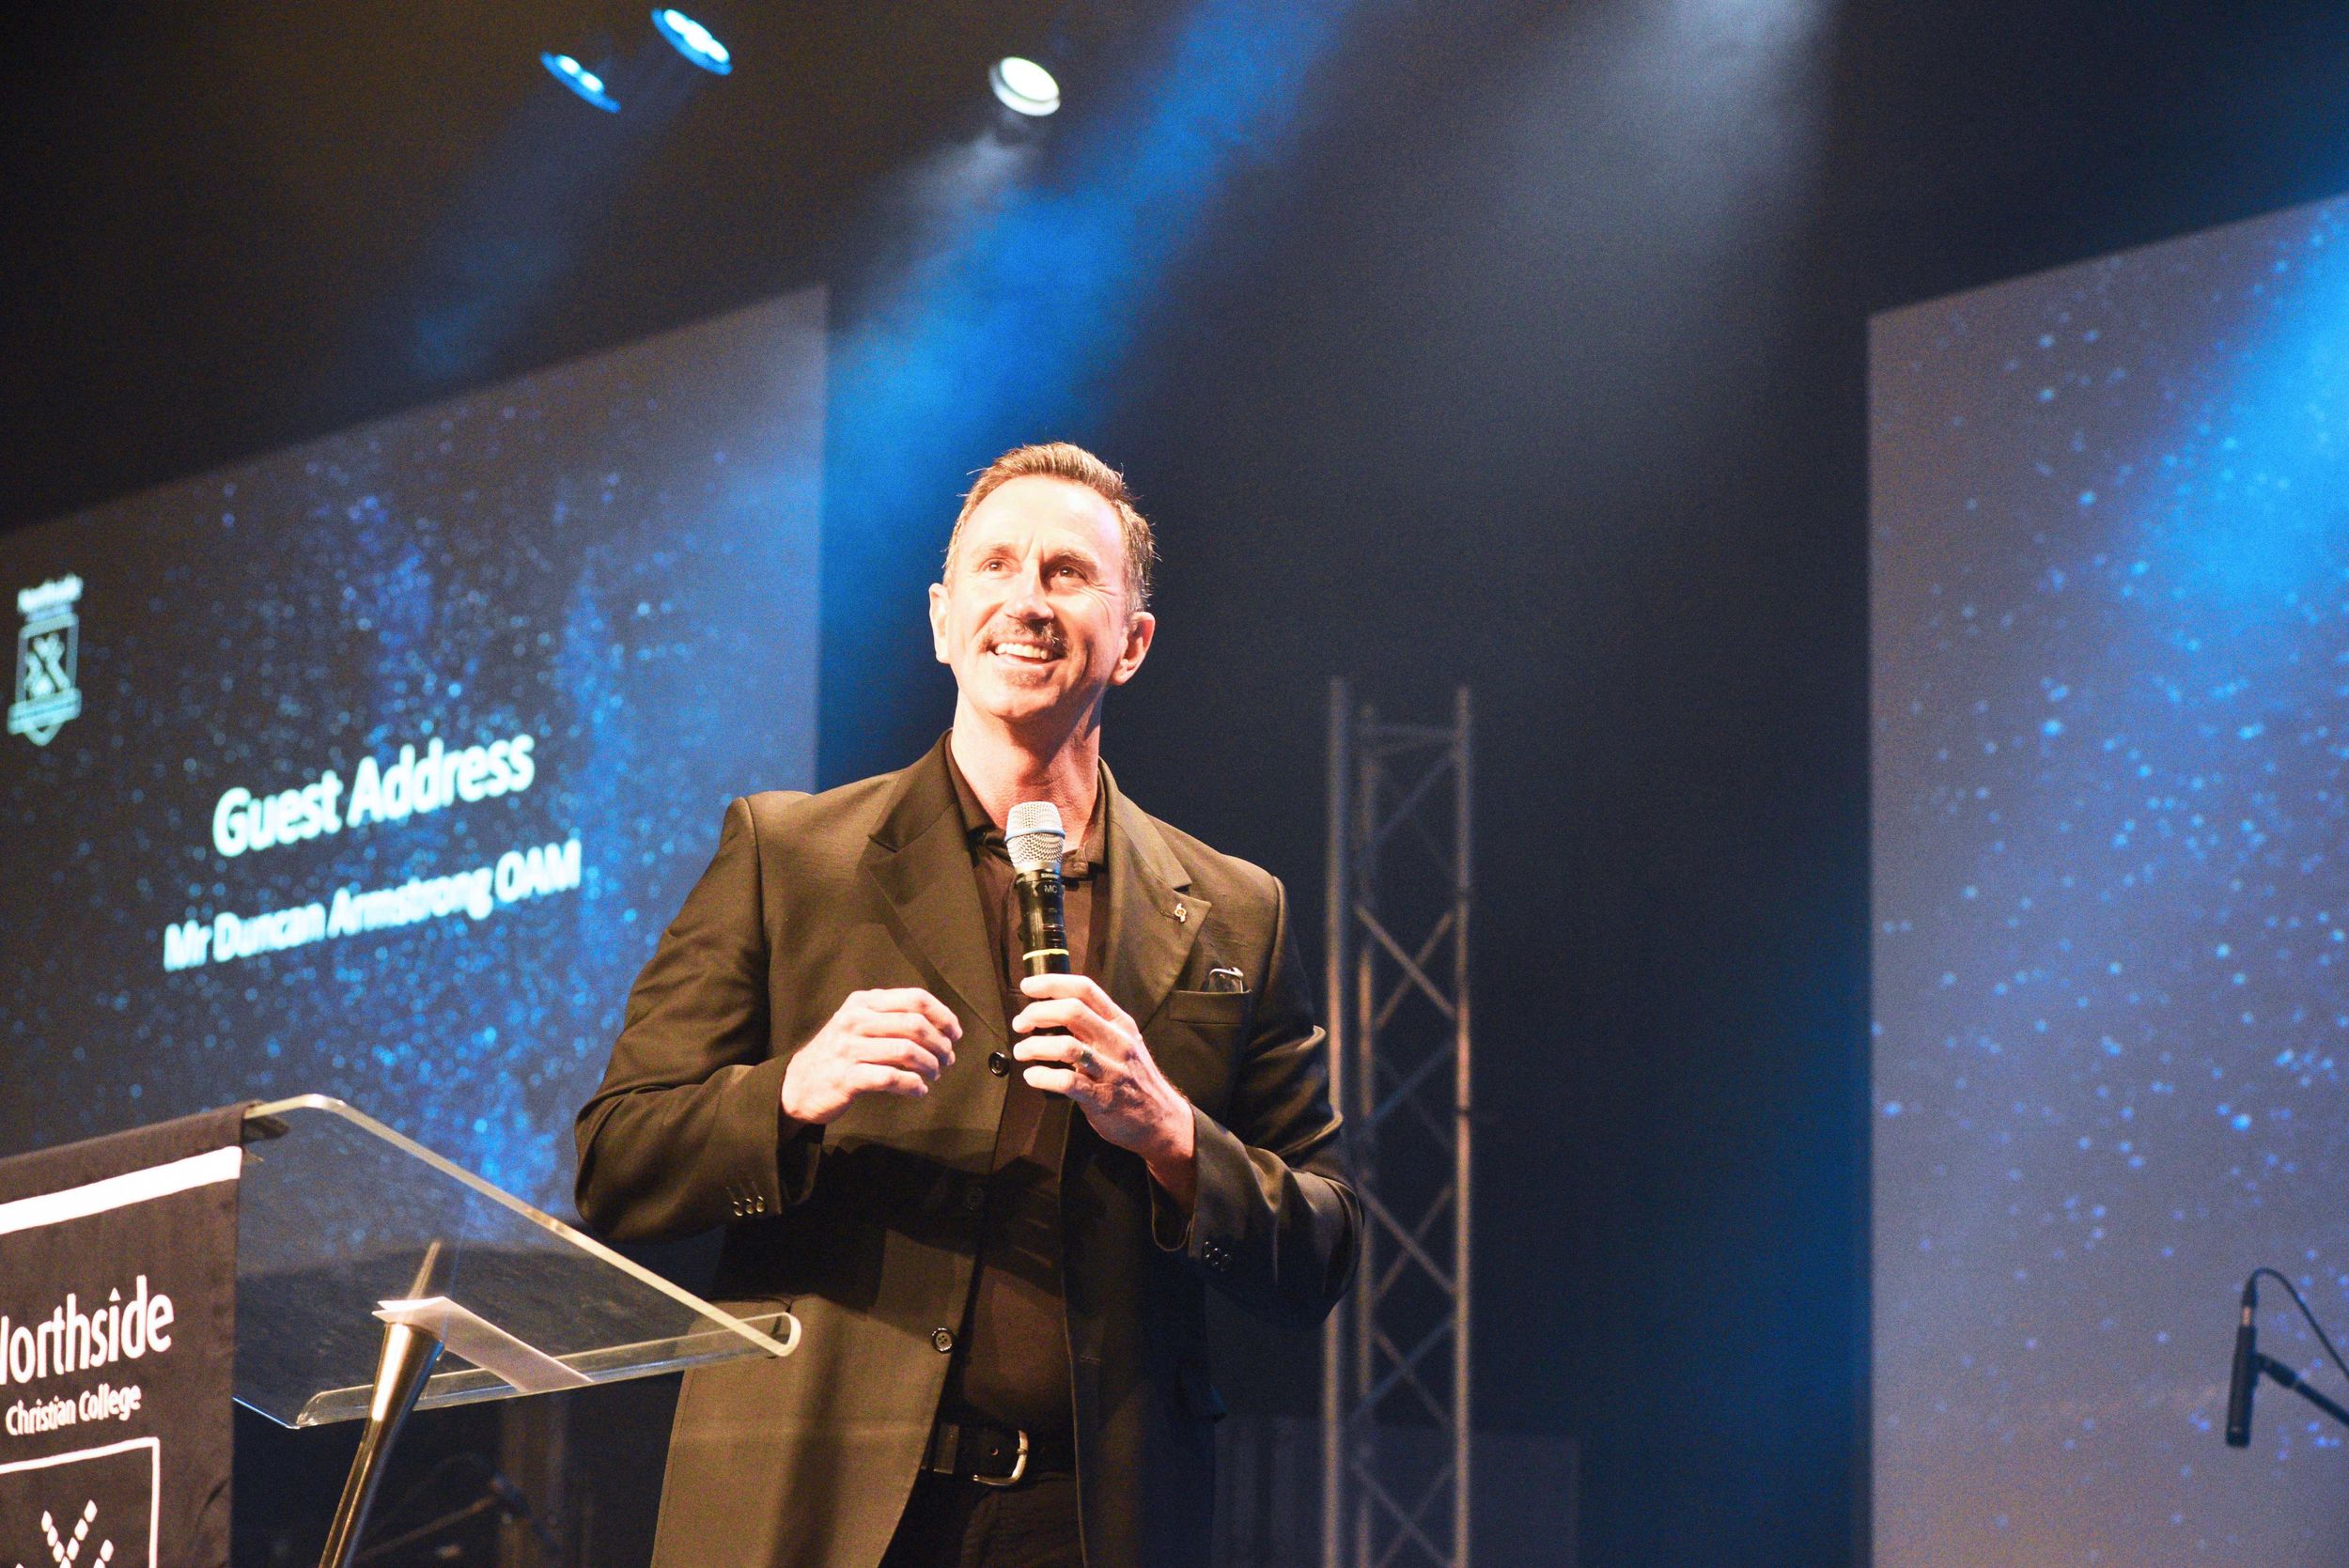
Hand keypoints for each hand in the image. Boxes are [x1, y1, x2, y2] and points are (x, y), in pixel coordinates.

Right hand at [781, 988, 960, 1123]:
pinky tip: (919, 1091)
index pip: (915, 999)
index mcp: (864, 1002)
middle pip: (915, 1024)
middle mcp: (855, 1020)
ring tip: (934, 1074)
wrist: (798, 1084)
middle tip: (948, 1059)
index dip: (943, 1015)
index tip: (955, 1033)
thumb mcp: (859, 1023)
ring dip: (930, 1065)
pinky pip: (891, 1078)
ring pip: (907, 1051)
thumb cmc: (839, 1053)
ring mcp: (849, 1048)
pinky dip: (913, 1086)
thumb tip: (942, 1027)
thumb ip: (893, 1018)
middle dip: (940, 1044)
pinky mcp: (847, 1077)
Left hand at [1012, 973, 1196, 1209]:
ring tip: (1022, 1051)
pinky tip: (1032, 1076)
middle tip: (1020, 1024)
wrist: (1161, 1118)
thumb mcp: (1124, 1043)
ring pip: (1066, 1046)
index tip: (1028, 986)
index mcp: (1120, 1023)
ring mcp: (1111, 1069)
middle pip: (1072, 1011)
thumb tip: (1053, 1012)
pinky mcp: (1102, 1097)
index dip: (1052, 983)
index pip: (1085, 990)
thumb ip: (1096, 1026)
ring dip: (1035, 1046)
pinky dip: (1042, 1076)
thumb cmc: (1135, 1078)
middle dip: (1037, 1013)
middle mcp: (1117, 1041)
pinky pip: (1067, 1081)